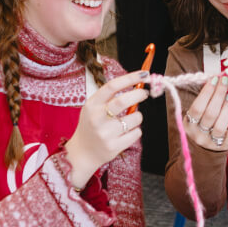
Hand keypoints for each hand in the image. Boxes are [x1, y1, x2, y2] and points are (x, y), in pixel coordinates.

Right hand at [65, 71, 148, 188]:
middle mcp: (97, 118)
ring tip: (129, 119)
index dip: (130, 78)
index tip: (143, 74)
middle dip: (139, 94)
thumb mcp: (93, 108)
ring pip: (135, 118)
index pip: (112, 86)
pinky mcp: (114, 146)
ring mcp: (105, 133)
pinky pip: (136, 133)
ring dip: (137, 116)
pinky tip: (126, 133)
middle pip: (123, 100)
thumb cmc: (92, 125)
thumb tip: (137, 84)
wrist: (82, 152)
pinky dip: (136, 130)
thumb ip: (110, 97)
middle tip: (144, 93)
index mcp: (92, 105)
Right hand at [183, 74, 227, 150]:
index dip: (207, 92)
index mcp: (188, 124)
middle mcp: (198, 135)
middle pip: (211, 113)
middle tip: (225, 81)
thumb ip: (203, 99)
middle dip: (219, 94)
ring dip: (227, 107)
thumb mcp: (195, 113)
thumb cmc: (199, 123)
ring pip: (221, 124)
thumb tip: (215, 80)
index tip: (215, 79)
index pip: (198, 107)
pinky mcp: (224, 146)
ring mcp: (211, 142)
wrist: (202, 146)